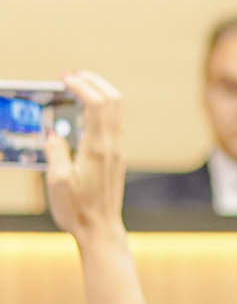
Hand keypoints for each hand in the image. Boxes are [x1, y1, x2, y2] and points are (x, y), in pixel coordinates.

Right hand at [45, 71, 125, 245]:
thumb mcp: (57, 180)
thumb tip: (52, 131)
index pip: (96, 105)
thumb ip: (55, 151)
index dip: (83, 86)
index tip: (66, 77)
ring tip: (80, 86)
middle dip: (95, 83)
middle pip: (112, 102)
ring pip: (116, 112)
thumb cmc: (77, 209)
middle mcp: (112, 146)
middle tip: (75, 74)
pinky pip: (113, 125)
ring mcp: (117, 151)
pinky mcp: (116, 158)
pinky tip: (87, 111)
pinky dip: (102, 110)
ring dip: (100, 94)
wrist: (101, 228)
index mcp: (97, 148)